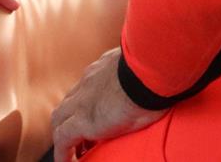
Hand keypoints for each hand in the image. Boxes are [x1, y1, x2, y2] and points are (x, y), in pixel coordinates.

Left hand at [51, 49, 166, 160]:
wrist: (150, 68)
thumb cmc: (158, 68)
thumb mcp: (146, 68)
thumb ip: (143, 73)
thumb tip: (159, 80)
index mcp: (103, 68)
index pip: (88, 86)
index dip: (85, 103)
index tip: (92, 115)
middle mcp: (89, 81)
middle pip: (69, 101)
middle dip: (69, 118)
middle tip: (79, 137)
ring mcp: (82, 100)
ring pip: (60, 118)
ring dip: (62, 134)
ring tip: (69, 153)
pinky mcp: (83, 120)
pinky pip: (63, 139)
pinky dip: (62, 152)